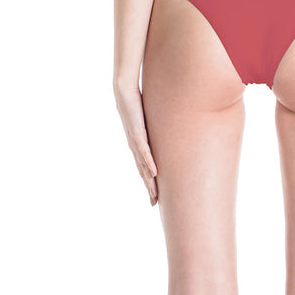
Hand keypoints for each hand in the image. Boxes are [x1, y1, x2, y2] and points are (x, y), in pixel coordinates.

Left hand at [113, 78, 158, 205]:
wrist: (123, 90)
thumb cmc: (136, 100)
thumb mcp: (150, 117)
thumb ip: (158, 125)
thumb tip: (171, 125)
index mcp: (136, 143)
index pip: (143, 167)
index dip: (149, 182)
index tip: (154, 195)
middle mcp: (134, 145)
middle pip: (142, 172)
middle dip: (149, 188)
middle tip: (154, 204)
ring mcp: (134, 140)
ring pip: (143, 166)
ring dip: (148, 181)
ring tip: (154, 195)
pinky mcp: (136, 132)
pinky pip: (144, 151)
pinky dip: (148, 163)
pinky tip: (153, 174)